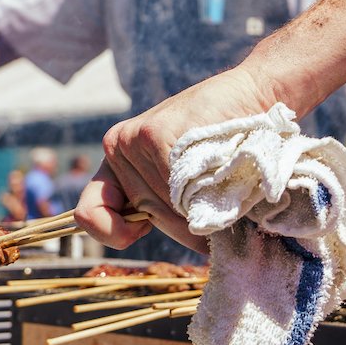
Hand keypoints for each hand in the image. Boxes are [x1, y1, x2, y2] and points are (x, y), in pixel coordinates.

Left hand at [73, 65, 277, 253]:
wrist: (255, 96)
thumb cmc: (222, 139)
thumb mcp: (179, 171)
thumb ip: (159, 202)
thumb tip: (163, 248)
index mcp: (118, 157)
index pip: (90, 213)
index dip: (115, 232)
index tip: (144, 227)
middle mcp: (118, 147)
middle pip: (144, 213)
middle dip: (181, 221)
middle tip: (212, 193)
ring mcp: (134, 140)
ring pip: (162, 208)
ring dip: (198, 211)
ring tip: (221, 179)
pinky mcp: (155, 135)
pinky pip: (176, 195)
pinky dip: (204, 196)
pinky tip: (221, 170)